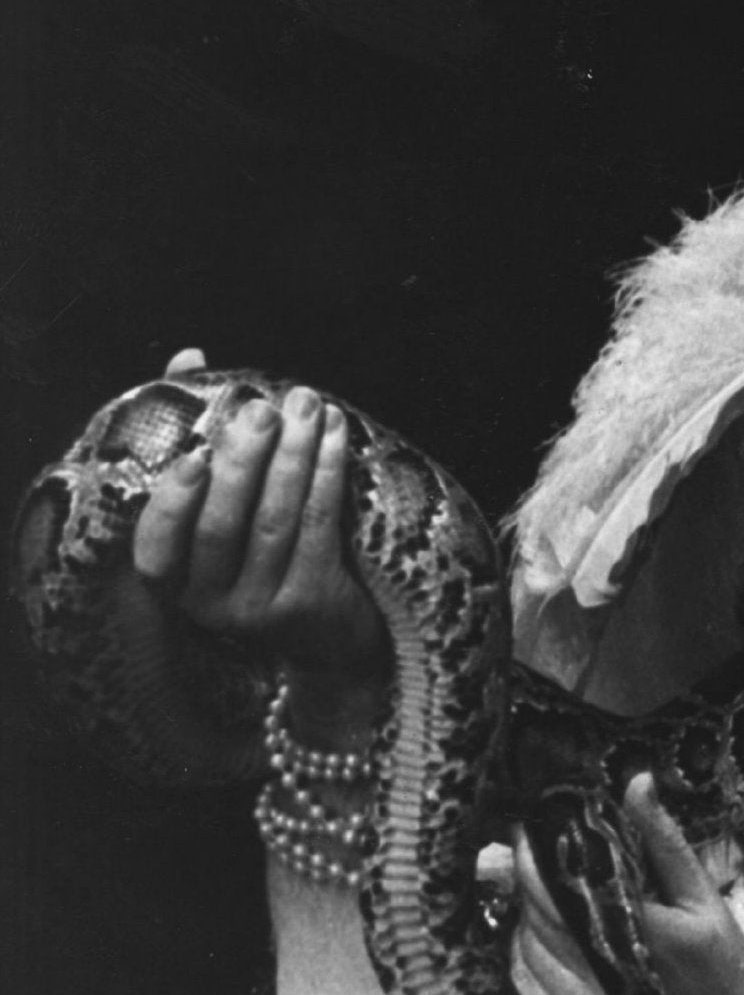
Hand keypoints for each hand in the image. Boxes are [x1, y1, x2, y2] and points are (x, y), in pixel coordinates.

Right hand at [132, 348, 387, 698]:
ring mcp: (261, 609)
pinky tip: (336, 437)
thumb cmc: (265, 552)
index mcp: (175, 582)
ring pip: (275, 522)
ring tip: (309, 405)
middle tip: (265, 407)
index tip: (194, 455)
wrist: (332, 638)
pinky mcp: (311, 603)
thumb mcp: (224, 507)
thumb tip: (189, 356)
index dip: (172, 504)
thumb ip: (200, 431)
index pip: (156, 549)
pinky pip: (319, 528)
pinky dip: (327, 476)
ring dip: (295, 456)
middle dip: (245, 460)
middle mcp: (210, 604)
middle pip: (223, 527)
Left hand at [511, 776, 743, 994]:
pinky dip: (527, 956)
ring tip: (549, 894)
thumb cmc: (727, 972)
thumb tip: (635, 781)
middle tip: (534, 849)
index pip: (565, 893)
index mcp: (649, 941)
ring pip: (525, 953)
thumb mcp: (705, 899)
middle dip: (529, 881)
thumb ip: (663, 841)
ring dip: (527, 918)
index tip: (531, 826)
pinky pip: (525, 988)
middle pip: (538, 921)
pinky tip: (551, 938)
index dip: (536, 858)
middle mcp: (609, 985)